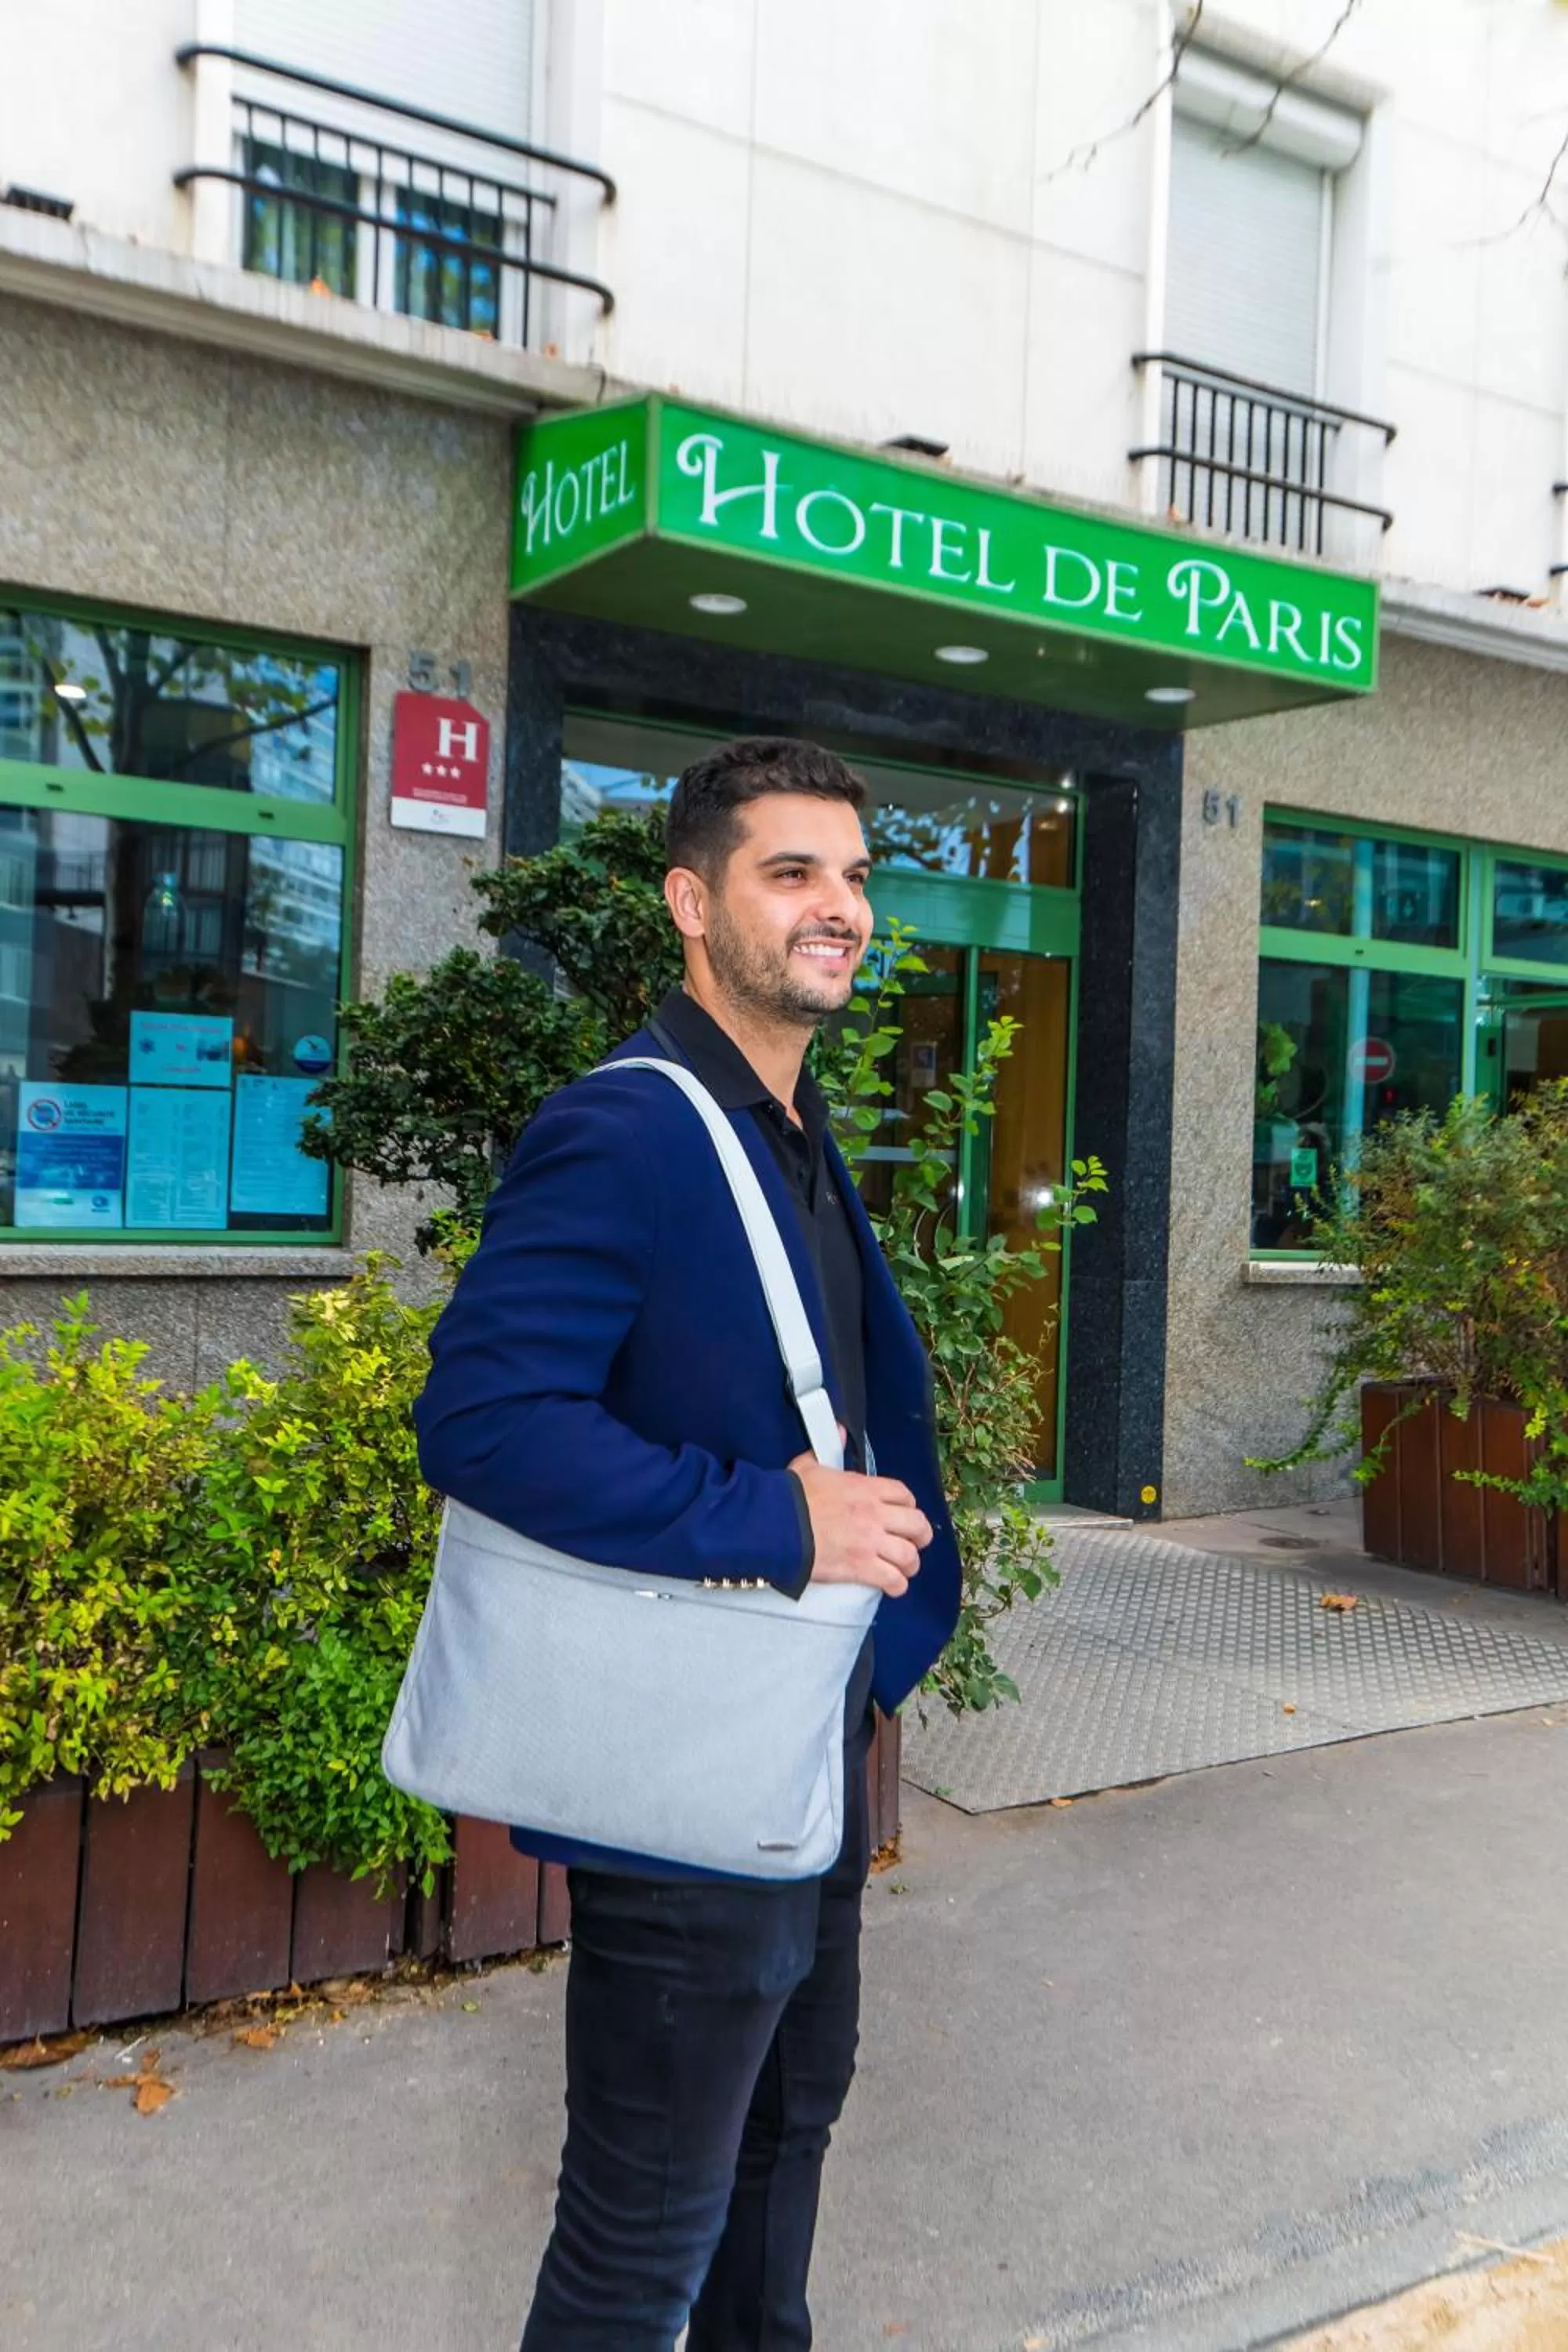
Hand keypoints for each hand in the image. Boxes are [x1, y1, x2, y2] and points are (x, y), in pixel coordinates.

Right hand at [788, 1441, 933, 1597]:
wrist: (777, 1526)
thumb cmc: (790, 1497)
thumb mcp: (809, 1465)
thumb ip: (828, 1449)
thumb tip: (838, 1430)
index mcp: (865, 1488)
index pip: (903, 1494)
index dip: (909, 1506)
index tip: (905, 1514)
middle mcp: (874, 1514)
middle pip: (917, 1525)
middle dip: (920, 1536)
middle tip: (914, 1543)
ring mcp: (870, 1542)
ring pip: (909, 1556)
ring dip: (910, 1564)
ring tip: (904, 1570)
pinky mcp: (861, 1567)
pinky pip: (893, 1579)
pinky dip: (897, 1585)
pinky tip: (893, 1587)